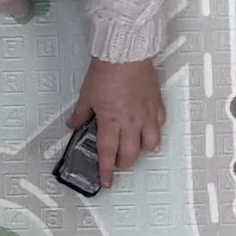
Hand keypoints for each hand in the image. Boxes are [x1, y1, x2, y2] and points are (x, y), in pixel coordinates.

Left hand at [70, 56, 164, 187]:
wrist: (126, 54)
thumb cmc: (107, 72)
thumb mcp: (86, 95)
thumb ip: (81, 114)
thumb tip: (74, 124)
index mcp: (111, 122)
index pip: (108, 154)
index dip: (107, 171)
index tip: (107, 181)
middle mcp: (131, 123)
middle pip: (131, 155)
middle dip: (123, 163)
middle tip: (117, 163)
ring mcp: (146, 115)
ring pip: (151, 144)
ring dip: (142, 151)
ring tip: (135, 149)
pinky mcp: (157, 104)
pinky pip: (160, 125)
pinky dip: (155, 132)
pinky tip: (150, 131)